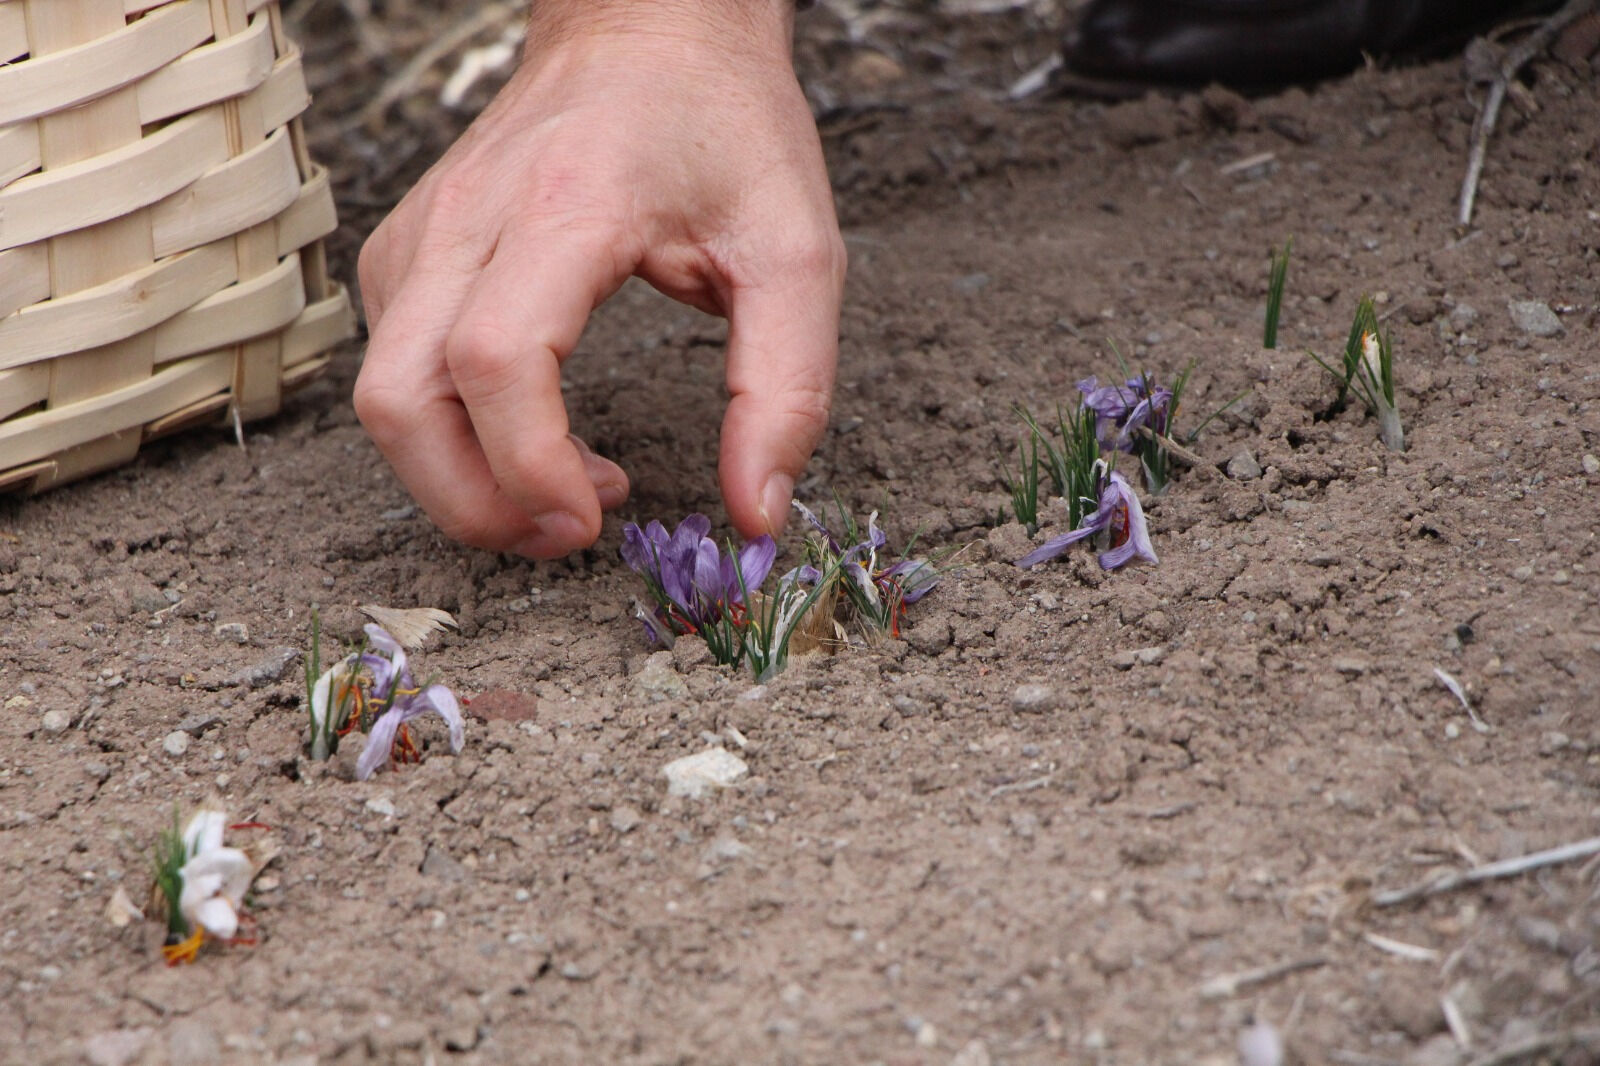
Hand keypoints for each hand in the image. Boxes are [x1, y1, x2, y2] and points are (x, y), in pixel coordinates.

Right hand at [355, 1, 844, 557]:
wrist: (651, 28)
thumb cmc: (726, 128)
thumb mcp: (796, 253)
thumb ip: (787, 389)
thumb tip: (757, 515)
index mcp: (569, 205)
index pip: (494, 359)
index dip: (530, 466)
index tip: (596, 514)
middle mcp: (470, 217)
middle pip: (401, 399)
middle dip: (474, 504)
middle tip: (573, 529)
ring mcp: (423, 233)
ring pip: (382, 396)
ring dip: (458, 480)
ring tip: (566, 490)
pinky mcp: (409, 253)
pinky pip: (394, 369)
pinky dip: (450, 435)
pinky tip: (536, 433)